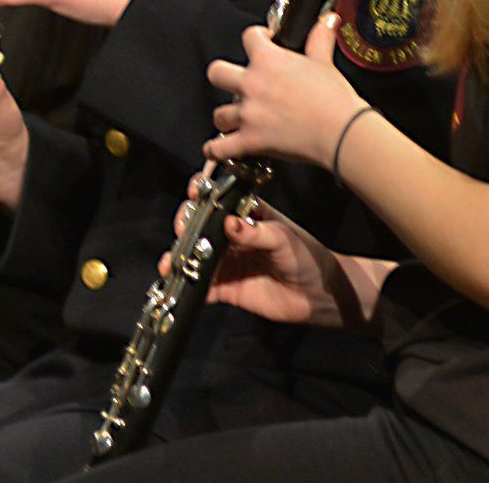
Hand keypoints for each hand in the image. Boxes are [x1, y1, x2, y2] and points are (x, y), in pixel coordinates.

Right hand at [162, 189, 354, 329]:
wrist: (317, 296)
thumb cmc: (305, 256)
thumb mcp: (282, 238)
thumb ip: (255, 233)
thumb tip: (229, 224)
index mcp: (246, 215)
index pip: (219, 199)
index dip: (203, 194)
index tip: (195, 193)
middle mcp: (232, 236)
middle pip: (200, 226)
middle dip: (186, 225)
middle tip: (183, 231)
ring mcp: (228, 262)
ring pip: (195, 256)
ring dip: (180, 258)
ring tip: (171, 263)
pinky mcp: (227, 288)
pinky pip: (203, 286)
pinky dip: (189, 286)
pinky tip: (181, 284)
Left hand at [204, 15, 362, 168]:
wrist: (340, 131)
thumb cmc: (333, 99)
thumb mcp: (325, 62)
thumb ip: (320, 39)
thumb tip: (328, 21)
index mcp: (268, 61)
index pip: (249, 37)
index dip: (256, 37)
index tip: (263, 41)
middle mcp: (252, 85)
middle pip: (217, 73)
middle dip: (224, 77)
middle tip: (236, 82)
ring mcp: (248, 114)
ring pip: (219, 114)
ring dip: (226, 117)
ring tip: (236, 120)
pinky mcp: (251, 140)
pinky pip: (221, 148)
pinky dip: (217, 150)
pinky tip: (217, 149)